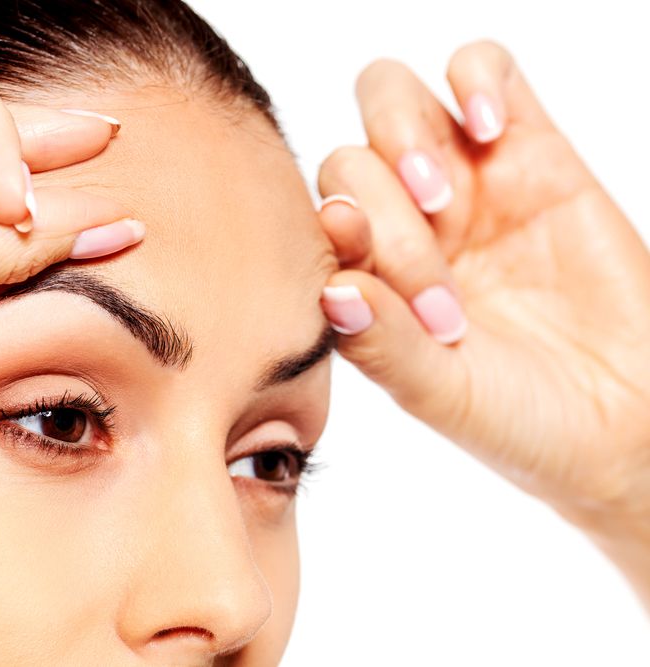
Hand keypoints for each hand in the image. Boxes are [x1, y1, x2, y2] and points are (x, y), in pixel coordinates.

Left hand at [316, 41, 649, 603]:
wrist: (621, 418)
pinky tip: (490, 127)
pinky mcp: (531, 148)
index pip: (319, 220)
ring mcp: (464, 180)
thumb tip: (332, 289)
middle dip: (381, 212)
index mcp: (368, 276)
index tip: (368, 273)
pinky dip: (474, 78)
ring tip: (445, 199)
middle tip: (435, 282)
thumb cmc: (519, 416)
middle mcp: (403, 223)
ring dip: (402, 136)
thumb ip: (382, 346)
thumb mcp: (442, 394)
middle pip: (348, 160)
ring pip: (392, 100)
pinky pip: (482, 68)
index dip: (334, 233)